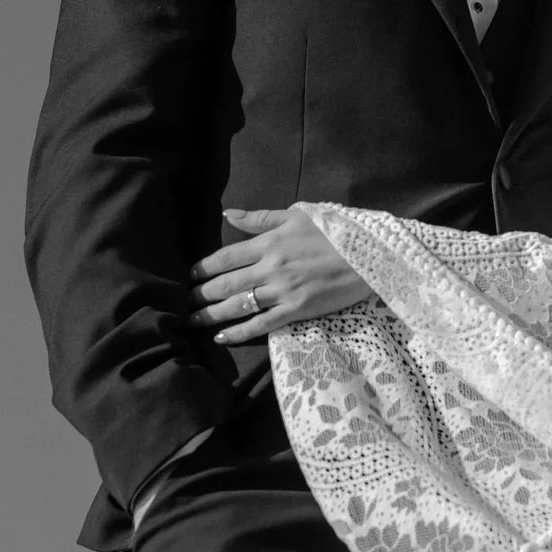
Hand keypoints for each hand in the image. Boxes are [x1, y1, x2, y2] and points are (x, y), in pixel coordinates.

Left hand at [187, 207, 377, 342]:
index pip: (224, 257)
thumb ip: (259, 218)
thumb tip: (226, 214)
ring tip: (193, 321)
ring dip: (211, 315)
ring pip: (238, 306)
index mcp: (269, 243)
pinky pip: (261, 324)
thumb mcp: (297, 216)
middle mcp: (270, 268)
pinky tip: (222, 337)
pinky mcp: (296, 310)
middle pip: (225, 285)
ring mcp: (282, 291)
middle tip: (182, 303)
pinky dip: (239, 332)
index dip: (201, 269)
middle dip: (199, 295)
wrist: (369, 257)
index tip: (187, 276)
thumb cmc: (334, 233)